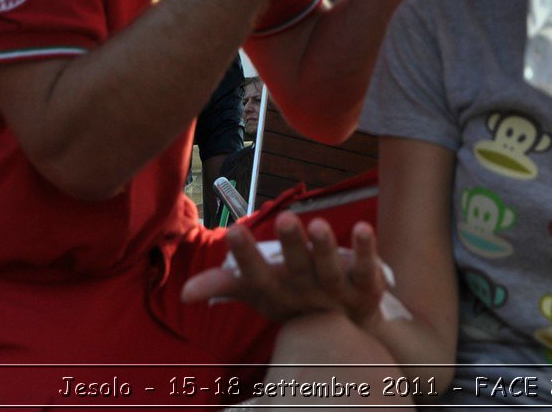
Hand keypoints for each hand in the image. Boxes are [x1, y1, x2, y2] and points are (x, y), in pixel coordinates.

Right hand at [182, 212, 388, 327]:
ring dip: (324, 247)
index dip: (246, 257)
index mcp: (277, 293)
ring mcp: (338, 292)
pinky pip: (367, 267)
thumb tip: (184, 293)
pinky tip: (363, 227)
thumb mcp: (260, 293)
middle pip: (297, 269)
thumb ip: (225, 286)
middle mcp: (306, 293)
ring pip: (330, 270)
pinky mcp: (366, 287)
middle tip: (285, 218)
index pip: (257, 276)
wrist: (347, 334)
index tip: (234, 230)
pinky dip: (366, 250)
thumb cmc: (293, 301)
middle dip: (292, 245)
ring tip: (317, 223)